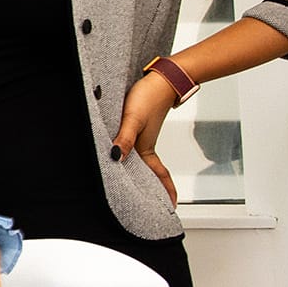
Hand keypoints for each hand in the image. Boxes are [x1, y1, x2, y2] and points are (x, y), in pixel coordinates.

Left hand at [113, 72, 178, 205]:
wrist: (160, 79)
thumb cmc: (148, 97)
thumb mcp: (133, 119)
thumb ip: (125, 138)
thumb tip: (116, 157)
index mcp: (146, 149)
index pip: (158, 176)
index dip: (165, 192)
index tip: (171, 207)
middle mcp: (144, 145)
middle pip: (149, 173)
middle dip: (153, 189)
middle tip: (155, 206)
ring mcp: (142, 137)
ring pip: (141, 161)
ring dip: (141, 174)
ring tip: (139, 189)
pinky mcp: (138, 127)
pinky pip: (134, 147)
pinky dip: (131, 157)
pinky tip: (122, 157)